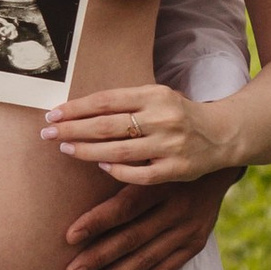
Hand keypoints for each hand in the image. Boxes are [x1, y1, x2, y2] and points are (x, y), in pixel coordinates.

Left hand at [43, 81, 235, 186]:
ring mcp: (170, 145)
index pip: (106, 100)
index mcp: (155, 95)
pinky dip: (118, 171)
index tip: (52, 114)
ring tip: (65, 148)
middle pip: (107, 125)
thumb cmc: (178, 113)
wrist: (223, 132)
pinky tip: (101, 167)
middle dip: (72, 129)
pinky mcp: (177, 169)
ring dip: (87, 151)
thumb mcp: (156, 97)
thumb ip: (125, 102)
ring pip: (118, 151)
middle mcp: (162, 118)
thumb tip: (77, 109)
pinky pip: (140, 174)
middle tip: (47, 133)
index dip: (76, 108)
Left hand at [60, 166, 234, 269]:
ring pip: (146, 259)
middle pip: (132, 238)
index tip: (68, 237)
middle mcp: (176, 208)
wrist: (216, 164)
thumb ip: (117, 161)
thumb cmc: (165, 156)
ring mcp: (188, 229)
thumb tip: (77, 157)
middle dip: (98, 258)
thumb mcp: (147, 154)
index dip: (97, 222)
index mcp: (160, 182)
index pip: (125, 207)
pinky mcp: (195, 244)